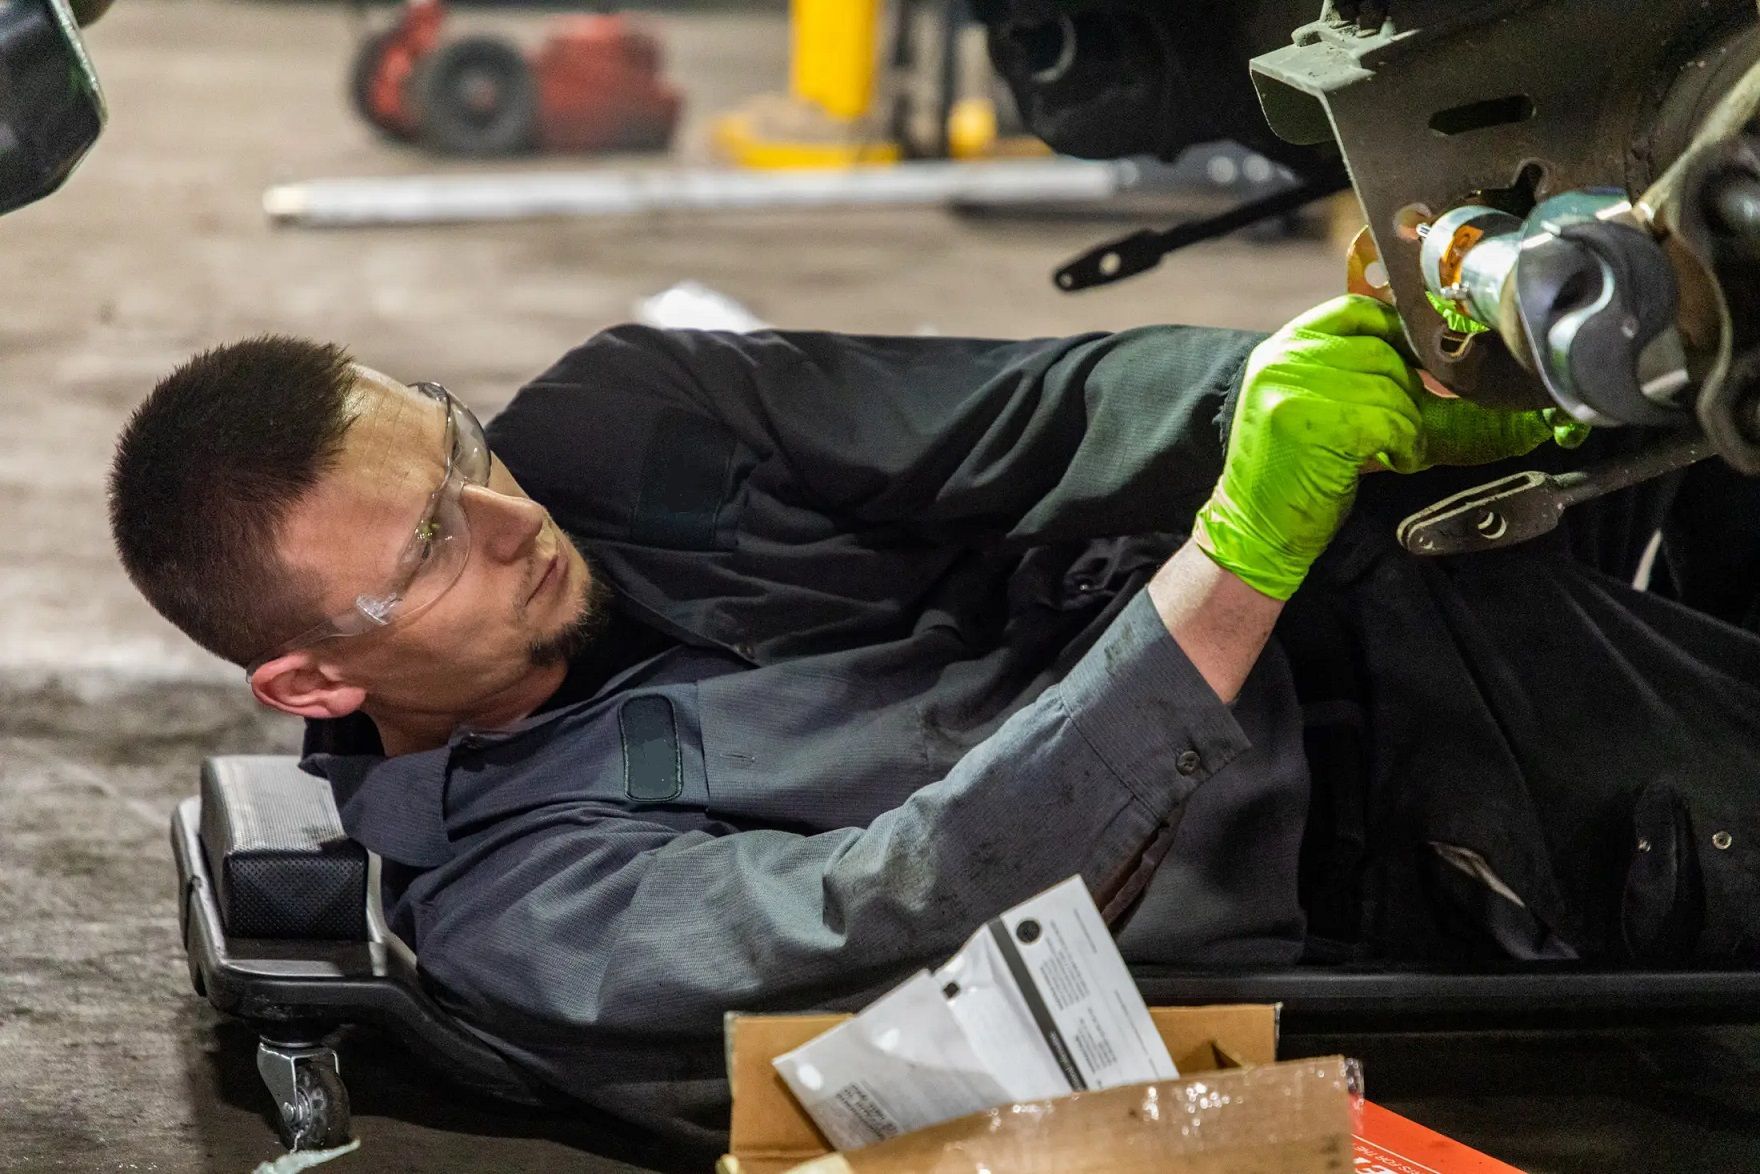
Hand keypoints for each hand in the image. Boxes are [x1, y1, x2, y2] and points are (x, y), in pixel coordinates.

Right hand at [1194, 296, 1422, 599]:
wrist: (1255, 529)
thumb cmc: (1290, 473)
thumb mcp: (1306, 405)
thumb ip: (1343, 371)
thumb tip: (1422, 351)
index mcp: (1281, 349)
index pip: (1352, 311)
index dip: (1394, 330)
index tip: (1416, 361)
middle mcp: (1283, 361)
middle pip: (1379, 351)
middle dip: (1409, 388)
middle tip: (1411, 423)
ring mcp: (1296, 390)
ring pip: (1390, 388)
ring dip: (1410, 424)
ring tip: (1403, 449)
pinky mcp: (1317, 425)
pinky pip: (1390, 422)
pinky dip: (1407, 445)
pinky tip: (1398, 462)